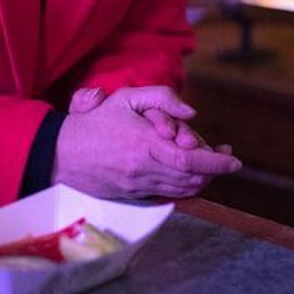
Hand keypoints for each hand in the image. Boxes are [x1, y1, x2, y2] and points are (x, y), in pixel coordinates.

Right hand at [54, 86, 239, 199]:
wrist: (59, 153)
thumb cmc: (95, 122)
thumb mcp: (126, 98)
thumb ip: (163, 98)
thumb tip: (192, 112)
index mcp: (144, 145)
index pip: (189, 159)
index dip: (216, 162)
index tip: (234, 160)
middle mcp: (143, 170)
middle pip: (191, 177)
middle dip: (214, 169)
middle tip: (225, 157)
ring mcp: (137, 186)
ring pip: (182, 189)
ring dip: (202, 179)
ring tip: (212, 164)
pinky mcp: (132, 195)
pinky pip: (168, 195)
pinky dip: (185, 187)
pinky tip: (190, 175)